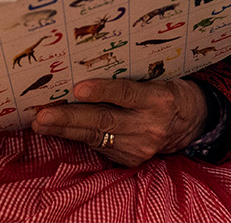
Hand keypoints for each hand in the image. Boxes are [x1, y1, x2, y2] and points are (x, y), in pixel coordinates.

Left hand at [31, 78, 207, 167]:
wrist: (190, 120)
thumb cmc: (164, 89)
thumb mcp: (153, 77)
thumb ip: (126, 78)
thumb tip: (83, 71)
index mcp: (158, 99)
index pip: (126, 94)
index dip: (102, 91)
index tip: (78, 88)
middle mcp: (150, 125)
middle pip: (104, 121)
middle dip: (69, 118)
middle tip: (43, 114)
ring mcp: (141, 146)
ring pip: (96, 137)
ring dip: (65, 130)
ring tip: (41, 123)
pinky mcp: (132, 159)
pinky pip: (99, 147)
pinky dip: (77, 138)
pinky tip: (58, 131)